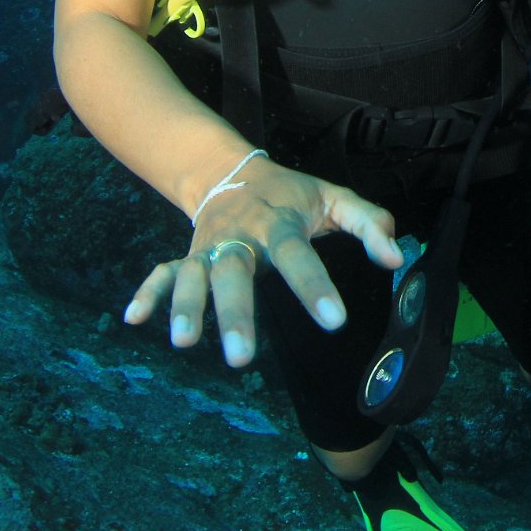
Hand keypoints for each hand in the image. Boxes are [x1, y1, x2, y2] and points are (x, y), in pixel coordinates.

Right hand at [123, 158, 403, 366]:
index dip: (315, 286)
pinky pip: (161, 271)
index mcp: (277, 222)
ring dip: (185, 306)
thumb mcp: (334, 198)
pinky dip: (147, 292)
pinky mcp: (188, 255)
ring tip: (183, 342)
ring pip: (192, 274)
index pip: (297, 254)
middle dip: (234, 314)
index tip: (333, 321)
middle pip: (233, 273)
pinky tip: (133, 319)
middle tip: (241, 359)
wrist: (233, 171)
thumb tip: (397, 258)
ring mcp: (208, 247)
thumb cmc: (293, 195)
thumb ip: (369, 223)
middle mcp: (238, 235)